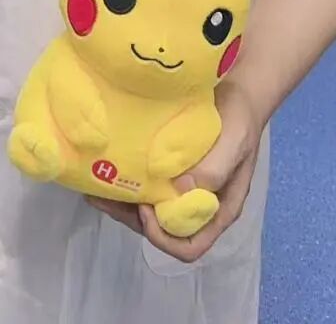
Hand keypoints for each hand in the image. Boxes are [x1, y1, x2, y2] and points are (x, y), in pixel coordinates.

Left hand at [88, 77, 263, 261]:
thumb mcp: (234, 142)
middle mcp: (196, 204)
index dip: (164, 237)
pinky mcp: (169, 166)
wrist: (237, 90)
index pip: (190, 245)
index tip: (147, 209)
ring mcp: (181, 186)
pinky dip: (127, 180)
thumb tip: (180, 190)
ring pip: (149, 207)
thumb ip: (214, 169)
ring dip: (123, 202)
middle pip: (161, 229)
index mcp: (217, 209)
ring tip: (96, 183)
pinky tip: (108, 166)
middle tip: (105, 195)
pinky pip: (146, 183)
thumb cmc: (239, 119)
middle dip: (131, 218)